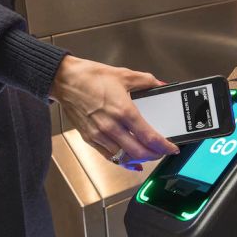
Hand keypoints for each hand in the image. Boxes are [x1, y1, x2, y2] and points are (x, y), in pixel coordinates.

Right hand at [49, 56, 179, 170]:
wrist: (65, 80)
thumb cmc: (91, 77)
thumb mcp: (124, 75)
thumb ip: (147, 81)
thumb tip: (161, 86)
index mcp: (123, 110)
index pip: (149, 136)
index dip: (164, 146)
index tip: (172, 148)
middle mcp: (111, 126)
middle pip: (139, 152)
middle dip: (155, 155)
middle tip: (162, 152)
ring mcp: (99, 134)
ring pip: (124, 157)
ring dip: (139, 159)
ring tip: (148, 154)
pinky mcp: (89, 138)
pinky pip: (109, 156)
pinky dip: (122, 161)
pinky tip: (130, 160)